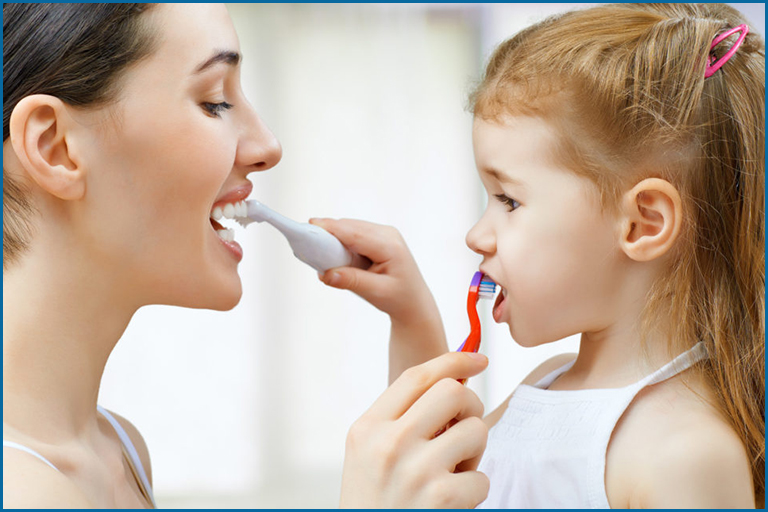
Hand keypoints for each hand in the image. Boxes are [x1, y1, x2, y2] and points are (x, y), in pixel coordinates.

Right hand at [311, 218, 447, 380]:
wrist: (414, 303)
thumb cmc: (399, 298)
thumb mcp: (376, 292)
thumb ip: (351, 281)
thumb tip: (325, 274)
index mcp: (390, 246)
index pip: (355, 233)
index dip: (331, 228)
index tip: (309, 225)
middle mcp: (388, 234)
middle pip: (350, 227)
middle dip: (328, 232)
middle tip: (304, 238)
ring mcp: (384, 234)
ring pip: (351, 228)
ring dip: (333, 236)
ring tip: (314, 246)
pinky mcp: (378, 238)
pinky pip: (354, 233)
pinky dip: (340, 240)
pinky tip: (329, 250)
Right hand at [339, 352, 489, 507]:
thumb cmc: (374, 501)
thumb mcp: (369, 453)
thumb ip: (402, 417)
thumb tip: (457, 380)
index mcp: (367, 427)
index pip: (418, 375)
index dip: (454, 359)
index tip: (478, 358)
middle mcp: (388, 443)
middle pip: (453, 391)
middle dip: (469, 405)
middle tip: (463, 428)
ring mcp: (416, 470)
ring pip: (476, 430)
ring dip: (474, 452)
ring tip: (453, 471)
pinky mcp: (442, 498)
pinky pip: (482, 477)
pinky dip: (474, 490)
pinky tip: (452, 503)